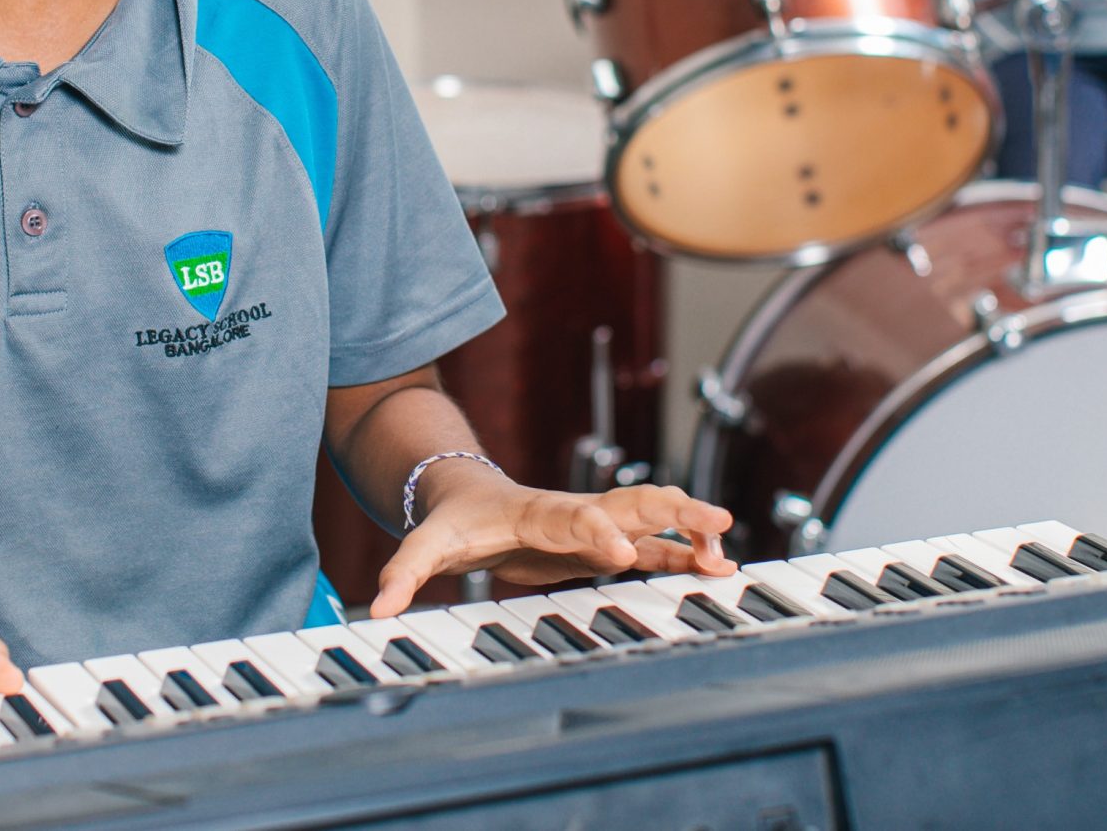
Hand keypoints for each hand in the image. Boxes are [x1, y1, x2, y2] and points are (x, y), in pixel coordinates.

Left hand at [371, 469, 735, 618]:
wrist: (469, 498)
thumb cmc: (454, 521)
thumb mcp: (425, 544)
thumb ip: (404, 572)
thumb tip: (379, 609)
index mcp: (536, 511)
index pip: (573, 517)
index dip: (596, 531)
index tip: (620, 549)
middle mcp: (576, 513)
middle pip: (632, 504)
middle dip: (673, 513)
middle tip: (715, 524)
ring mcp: (595, 525)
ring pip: (653, 521)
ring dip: (689, 534)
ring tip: (727, 558)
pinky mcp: (603, 543)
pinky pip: (652, 548)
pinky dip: (683, 556)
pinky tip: (717, 570)